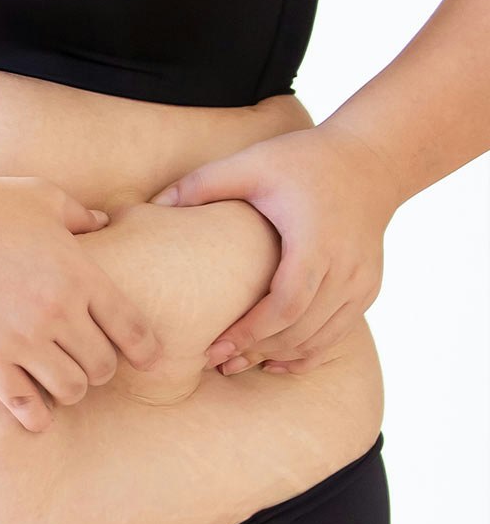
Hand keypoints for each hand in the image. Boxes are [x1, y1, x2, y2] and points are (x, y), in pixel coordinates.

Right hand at [0, 166, 161, 431]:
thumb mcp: (41, 197)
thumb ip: (79, 214)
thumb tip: (104, 221)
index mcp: (79, 272)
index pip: (132, 327)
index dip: (145, 349)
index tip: (147, 358)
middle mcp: (58, 310)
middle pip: (104, 366)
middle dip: (101, 367)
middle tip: (88, 360)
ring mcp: (22, 338)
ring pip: (72, 390)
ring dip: (71, 388)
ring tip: (60, 379)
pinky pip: (25, 405)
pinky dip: (36, 415)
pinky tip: (35, 412)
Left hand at [147, 123, 401, 375]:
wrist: (371, 160)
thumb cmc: (304, 160)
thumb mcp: (251, 164)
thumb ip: (201, 184)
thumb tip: (152, 203)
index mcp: (315, 241)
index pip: (285, 305)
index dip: (249, 333)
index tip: (214, 348)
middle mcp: (345, 268)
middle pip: (300, 330)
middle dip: (256, 351)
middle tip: (216, 362)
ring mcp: (361, 282)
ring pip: (319, 339)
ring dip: (279, 357)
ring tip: (237, 364)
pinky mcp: (367, 288)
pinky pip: (337, 334)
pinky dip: (306, 353)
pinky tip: (274, 361)